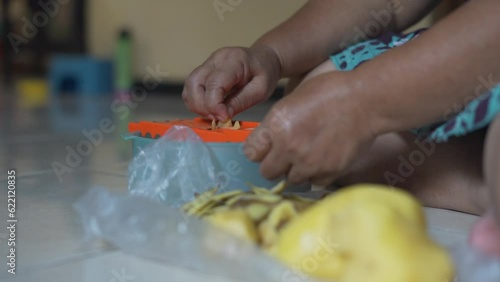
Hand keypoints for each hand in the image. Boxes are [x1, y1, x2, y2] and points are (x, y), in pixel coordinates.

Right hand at [182, 46, 280, 120]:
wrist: (264, 58)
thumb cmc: (265, 73)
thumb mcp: (261, 90)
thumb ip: (242, 102)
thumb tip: (223, 116)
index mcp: (233, 60)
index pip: (213, 83)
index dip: (214, 105)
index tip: (224, 118)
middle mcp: (216, 59)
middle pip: (195, 83)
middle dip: (202, 106)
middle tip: (218, 118)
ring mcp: (208, 63)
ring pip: (189, 86)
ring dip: (197, 105)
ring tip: (214, 115)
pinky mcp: (204, 70)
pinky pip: (192, 87)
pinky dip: (196, 101)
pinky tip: (210, 109)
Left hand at [244, 72, 376, 185]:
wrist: (365, 100)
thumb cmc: (330, 91)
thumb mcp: (293, 98)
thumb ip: (275, 122)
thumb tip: (267, 138)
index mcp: (276, 125)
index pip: (251, 152)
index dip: (258, 149)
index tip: (264, 148)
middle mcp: (288, 147)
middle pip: (267, 171)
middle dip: (274, 163)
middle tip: (286, 153)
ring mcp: (308, 163)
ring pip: (290, 178)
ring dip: (296, 169)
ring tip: (308, 155)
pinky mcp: (328, 172)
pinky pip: (314, 181)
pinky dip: (317, 173)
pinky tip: (323, 159)